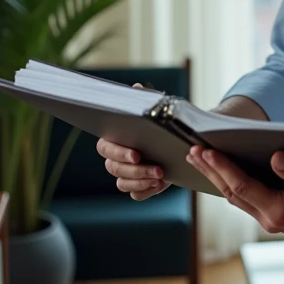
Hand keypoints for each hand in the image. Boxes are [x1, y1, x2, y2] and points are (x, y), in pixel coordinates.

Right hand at [96, 83, 169, 200]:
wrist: (179, 141)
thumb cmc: (161, 124)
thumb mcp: (155, 111)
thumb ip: (144, 101)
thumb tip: (136, 88)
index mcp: (114, 139)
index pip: (105, 148)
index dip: (119, 152)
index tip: (136, 154)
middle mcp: (115, 158)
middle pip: (114, 168)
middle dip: (136, 170)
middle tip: (158, 169)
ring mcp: (125, 174)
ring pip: (122, 183)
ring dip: (141, 182)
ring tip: (161, 176)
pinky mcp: (138, 187)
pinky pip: (135, 195)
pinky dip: (146, 191)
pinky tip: (160, 185)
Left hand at [186, 146, 283, 245]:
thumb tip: (276, 156)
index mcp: (280, 211)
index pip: (242, 185)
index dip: (222, 166)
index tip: (205, 150)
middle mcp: (271, 218)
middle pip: (232, 192)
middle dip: (211, 170)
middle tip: (192, 150)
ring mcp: (274, 219)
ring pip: (237, 197)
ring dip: (218, 177)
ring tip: (202, 158)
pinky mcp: (279, 215)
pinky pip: (248, 198)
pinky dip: (233, 184)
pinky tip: (228, 173)